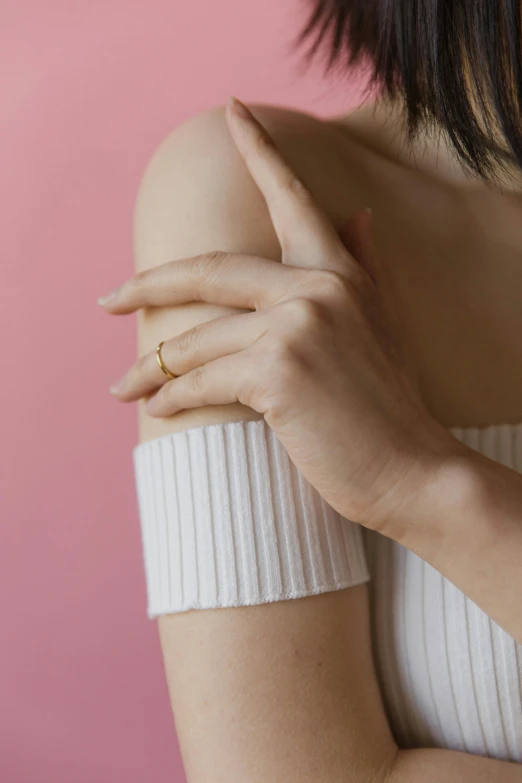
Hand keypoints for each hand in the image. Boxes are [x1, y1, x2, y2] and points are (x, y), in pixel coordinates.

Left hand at [99, 96, 464, 536]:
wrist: (412, 471)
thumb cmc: (389, 407)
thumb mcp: (381, 326)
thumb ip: (363, 266)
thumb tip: (358, 214)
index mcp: (339, 272)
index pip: (292, 197)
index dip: (260, 149)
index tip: (231, 110)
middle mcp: (317, 287)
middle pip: (206, 269)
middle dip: (147, 286)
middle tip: (108, 300)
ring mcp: (296, 326)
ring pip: (194, 338)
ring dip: (151, 368)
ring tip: (127, 387)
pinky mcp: (277, 372)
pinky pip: (201, 379)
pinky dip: (172, 398)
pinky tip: (158, 409)